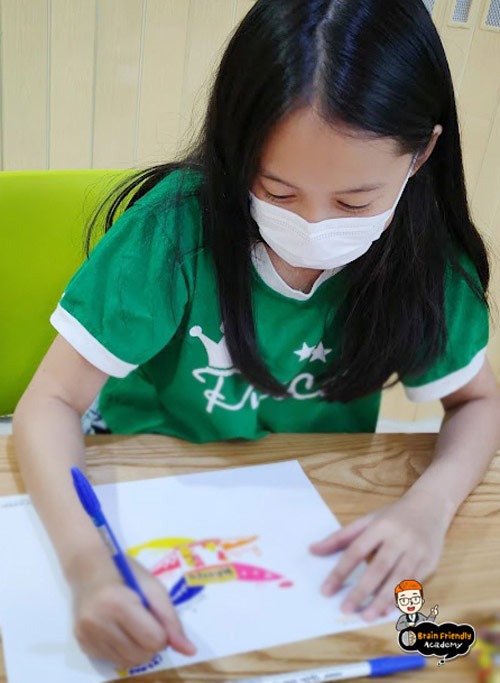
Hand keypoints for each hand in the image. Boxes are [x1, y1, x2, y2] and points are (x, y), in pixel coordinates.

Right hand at [70, 553, 195, 667]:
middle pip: (142, 655)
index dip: (162, 632)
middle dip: (150, 643)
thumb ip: (171, 620)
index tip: (156, 618)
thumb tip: (190, 650)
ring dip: (137, 649)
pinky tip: (118, 630)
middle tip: (145, 622)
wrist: (88, 569)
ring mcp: (87, 635)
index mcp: (118, 603)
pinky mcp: (82, 644)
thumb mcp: (153, 588)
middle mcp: (98, 623)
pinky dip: (122, 650)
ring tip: (132, 626)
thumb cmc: (126, 573)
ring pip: (127, 662)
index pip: (154, 640)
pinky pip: (112, 661)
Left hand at [309, 495, 447, 620]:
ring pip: (399, 579)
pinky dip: (400, 598)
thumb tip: (312, 550)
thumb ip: (340, 537)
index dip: (340, 571)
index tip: (326, 590)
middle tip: (346, 609)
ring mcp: (417, 551)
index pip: (356, 551)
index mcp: (380, 526)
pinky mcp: (430, 562)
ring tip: (366, 616)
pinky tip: (387, 610)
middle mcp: (399, 538)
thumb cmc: (393, 516)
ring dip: (382, 600)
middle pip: (379, 567)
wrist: (430, 505)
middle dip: (362, 590)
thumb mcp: (367, 520)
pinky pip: (414, 584)